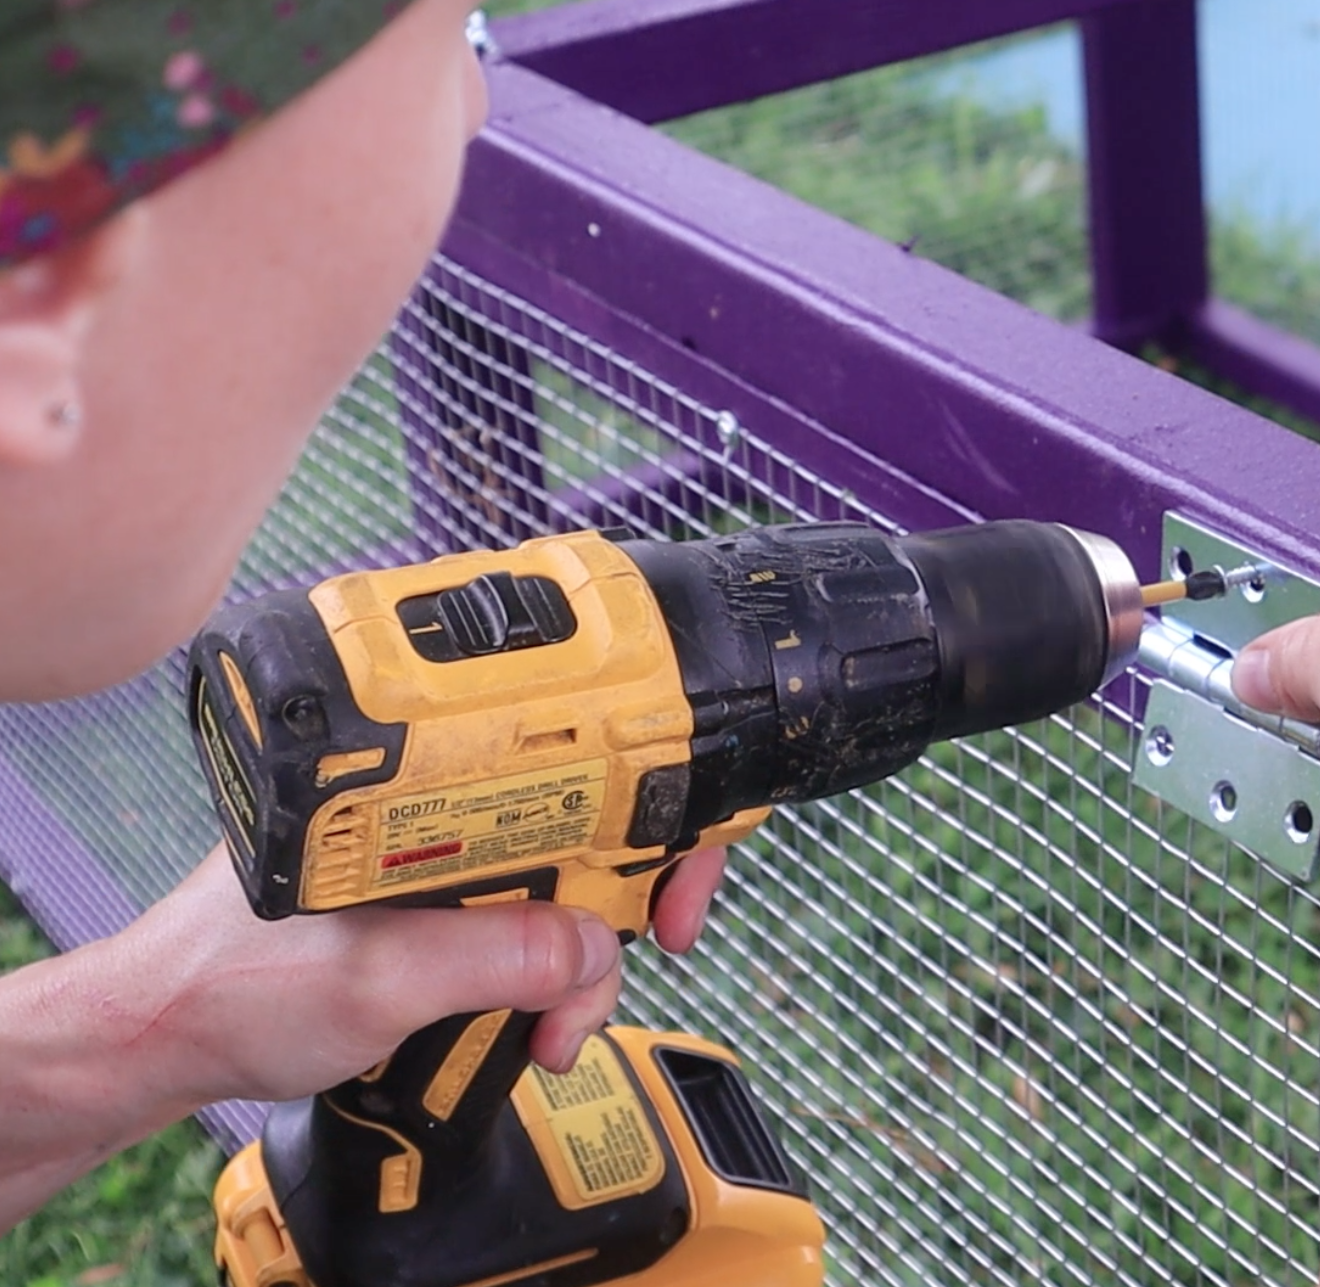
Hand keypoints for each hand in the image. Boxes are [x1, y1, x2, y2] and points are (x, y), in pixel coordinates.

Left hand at [78, 840, 731, 1108]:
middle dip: (627, 901)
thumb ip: (494, 958)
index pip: (570, 762)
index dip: (647, 813)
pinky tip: (535, 1017)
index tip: (673, 876)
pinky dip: (549, 974)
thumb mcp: (379, 981)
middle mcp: (439, 811)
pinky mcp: (437, 907)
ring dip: (584, 963)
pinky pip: (526, 926)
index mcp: (422, 791)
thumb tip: (595, 943)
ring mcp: (440, 860)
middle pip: (587, 827)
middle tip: (652, 946)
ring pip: (564, 888)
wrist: (164, 1039)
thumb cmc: (231, 985)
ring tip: (556, 1028)